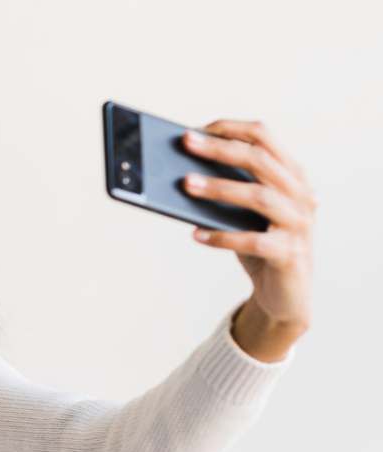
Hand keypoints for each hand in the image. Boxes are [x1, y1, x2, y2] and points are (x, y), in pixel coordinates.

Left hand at [181, 120, 314, 357]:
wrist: (286, 294)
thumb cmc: (259, 246)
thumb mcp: (243, 214)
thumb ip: (226, 191)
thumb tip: (179, 174)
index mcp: (291, 175)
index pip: (265, 138)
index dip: (230, 129)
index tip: (196, 128)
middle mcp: (301, 194)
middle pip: (260, 161)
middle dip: (220, 149)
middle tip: (185, 144)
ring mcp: (299, 225)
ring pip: (260, 197)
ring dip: (220, 188)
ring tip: (186, 185)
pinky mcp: (290, 255)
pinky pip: (254, 242)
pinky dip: (222, 237)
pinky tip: (196, 235)